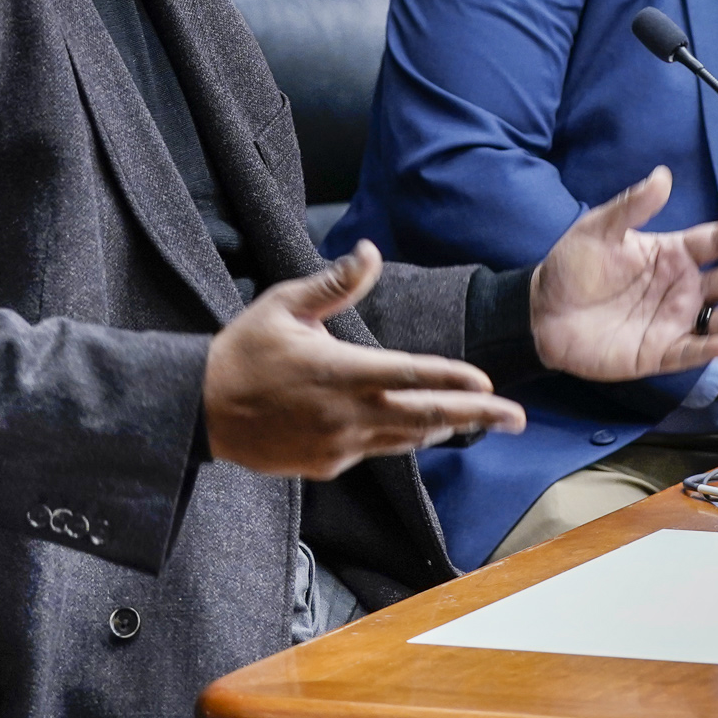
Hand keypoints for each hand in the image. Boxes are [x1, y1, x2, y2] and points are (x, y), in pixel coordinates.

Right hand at [203, 243, 525, 479]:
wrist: (198, 411)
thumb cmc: (244, 350)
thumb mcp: (284, 305)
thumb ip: (334, 284)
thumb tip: (370, 252)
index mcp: (340, 370)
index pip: (410, 375)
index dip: (453, 380)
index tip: (489, 384)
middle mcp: (347, 413)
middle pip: (426, 417)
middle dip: (477, 417)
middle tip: (518, 418)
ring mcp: (339, 445)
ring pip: (407, 439)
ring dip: (445, 428)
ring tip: (479, 421)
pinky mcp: (328, 465)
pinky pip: (376, 451)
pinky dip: (402, 438)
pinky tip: (419, 428)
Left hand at [530, 167, 717, 381]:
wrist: (541, 314)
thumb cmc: (572, 268)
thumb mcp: (599, 229)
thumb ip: (632, 206)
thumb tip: (663, 175)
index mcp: (671, 254)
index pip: (713, 240)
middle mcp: (681, 288)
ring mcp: (673, 321)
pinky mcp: (659, 353)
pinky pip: (691, 350)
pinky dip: (710, 347)